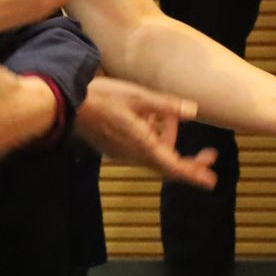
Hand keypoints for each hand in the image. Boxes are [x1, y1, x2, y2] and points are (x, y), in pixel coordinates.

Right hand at [72, 78, 216, 189]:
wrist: (65, 104)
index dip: (193, 173)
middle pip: (166, 166)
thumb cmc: (101, 98)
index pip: (173, 166)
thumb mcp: (137, 96)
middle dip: (189, 163)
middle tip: (208, 156)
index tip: (211, 179)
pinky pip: (140, 150)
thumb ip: (166, 105)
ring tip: (169, 117)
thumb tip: (194, 111)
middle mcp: (133, 154)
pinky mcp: (113, 147)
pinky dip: (153, 140)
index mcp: (141, 144)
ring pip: (153, 156)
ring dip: (168, 144)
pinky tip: (150, 121)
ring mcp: (121, 152)